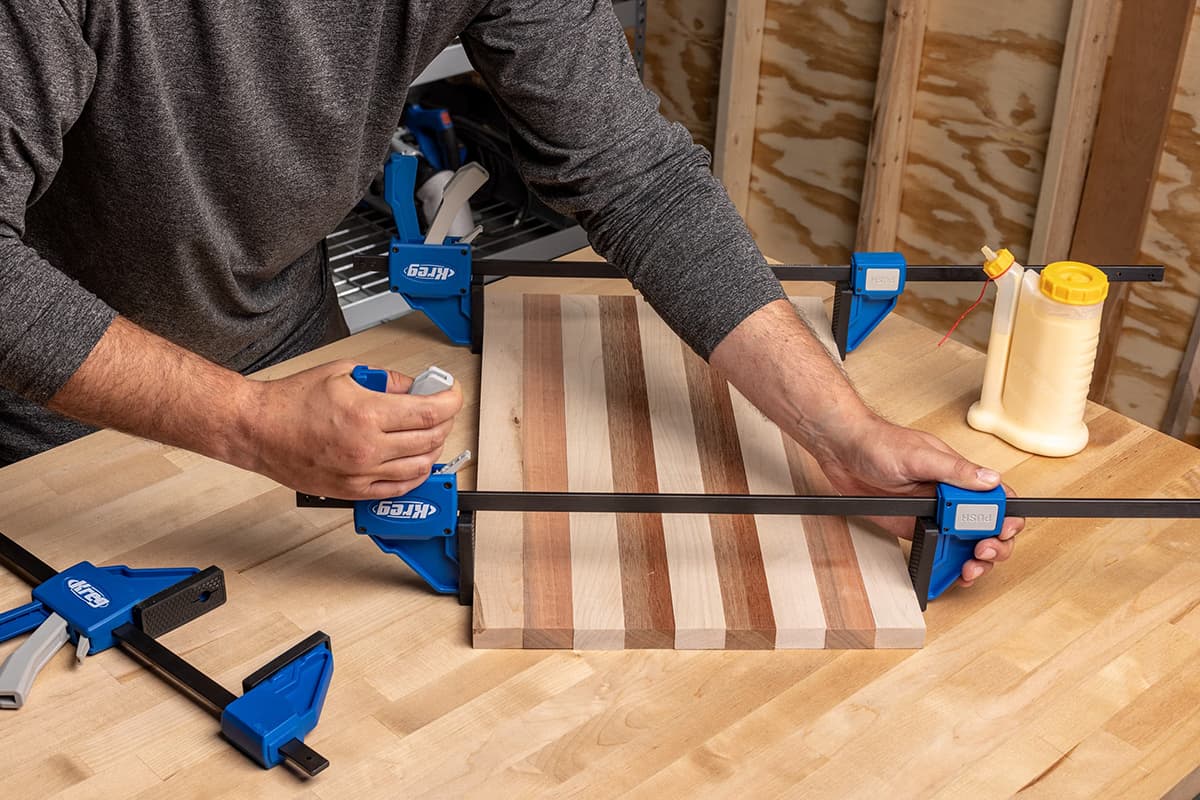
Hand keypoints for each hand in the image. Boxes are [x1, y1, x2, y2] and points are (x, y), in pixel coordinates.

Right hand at [235, 360, 462, 498]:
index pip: (430, 411)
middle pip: (431, 439)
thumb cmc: (290, 402)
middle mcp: (367, 447)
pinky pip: (398, 489)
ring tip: (428, 434)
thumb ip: (385, 380)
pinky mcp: (352, 491)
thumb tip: (412, 388)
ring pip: (420, 467)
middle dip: (444, 420)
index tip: (451, 392)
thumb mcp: (344, 372)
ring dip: (433, 448)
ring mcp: (361, 473)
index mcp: (368, 414)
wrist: (257, 430)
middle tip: (440, 409)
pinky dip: (415, 476)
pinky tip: (416, 462)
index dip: (451, 400)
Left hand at [817, 415, 1022, 589]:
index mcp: (959, 475)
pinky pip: (939, 548)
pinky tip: (948, 572)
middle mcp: (951, 496)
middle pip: (989, 527)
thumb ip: (955, 470)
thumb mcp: (919, 455)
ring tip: (967, 568)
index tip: (1000, 531)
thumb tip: (989, 479)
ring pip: (967, 543)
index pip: (996, 499)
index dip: (1006, 518)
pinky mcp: (915, 526)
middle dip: (995, 545)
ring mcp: (934, 513)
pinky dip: (947, 564)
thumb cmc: (878, 443)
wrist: (842, 452)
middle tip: (981, 552)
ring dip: (975, 561)